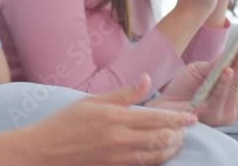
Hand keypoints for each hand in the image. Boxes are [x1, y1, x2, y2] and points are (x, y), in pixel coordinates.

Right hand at [28, 74, 197, 165]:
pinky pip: (143, 165)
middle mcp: (120, 140)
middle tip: (186, 128)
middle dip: (179, 134)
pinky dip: (156, 159)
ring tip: (177, 140)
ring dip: (171, 148)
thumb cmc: (66, 122)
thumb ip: (124, 93)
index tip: (192, 117)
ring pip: (156, 156)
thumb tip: (147, 79)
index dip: (178, 118)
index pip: (157, 118)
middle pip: (162, 139)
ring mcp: (118, 158)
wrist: (45, 151)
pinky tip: (160, 153)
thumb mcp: (94, 101)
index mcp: (116, 118)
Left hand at [149, 28, 237, 126]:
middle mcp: (233, 104)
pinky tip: (229, 70)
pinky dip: (225, 82)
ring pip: (236, 84)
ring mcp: (225, 112)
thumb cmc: (182, 89)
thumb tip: (237, 47)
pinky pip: (221, 96)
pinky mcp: (213, 116)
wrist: (162, 107)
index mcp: (234, 92)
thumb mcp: (202, 70)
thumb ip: (219, 64)